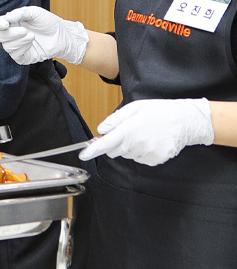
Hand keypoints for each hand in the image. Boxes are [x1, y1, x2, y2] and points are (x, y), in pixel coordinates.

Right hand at [0, 6, 88, 64]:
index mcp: (12, 22)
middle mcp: (12, 35)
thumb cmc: (48, 22)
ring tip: (32, 36)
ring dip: (19, 41)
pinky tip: (31, 43)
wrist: (62, 35)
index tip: (5, 24)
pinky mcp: (23, 57)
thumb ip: (18, 13)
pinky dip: (22, 48)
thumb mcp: (34, 12)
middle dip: (10, 34)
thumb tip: (5, 18)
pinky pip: (15, 55)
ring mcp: (17, 47)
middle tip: (24, 30)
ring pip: (6, 47)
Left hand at [79, 98, 212, 165]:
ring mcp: (148, 154)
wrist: (186, 120)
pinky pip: (140, 159)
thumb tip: (101, 130)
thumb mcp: (134, 108)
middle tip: (128, 131)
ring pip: (128, 155)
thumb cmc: (159, 111)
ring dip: (130, 147)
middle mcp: (138, 145)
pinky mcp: (156, 160)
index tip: (84, 155)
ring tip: (144, 133)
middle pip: (115, 151)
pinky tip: (151, 140)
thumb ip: (115, 120)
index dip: (93, 150)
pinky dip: (141, 152)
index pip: (106, 144)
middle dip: (115, 143)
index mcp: (130, 130)